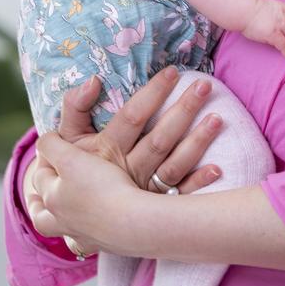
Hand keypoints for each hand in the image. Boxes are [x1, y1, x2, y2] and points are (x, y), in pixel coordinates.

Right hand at [25, 68, 222, 252]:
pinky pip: (179, 196)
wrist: (70, 213)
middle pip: (159, 139)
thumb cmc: (71, 167)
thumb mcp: (66, 138)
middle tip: (205, 85)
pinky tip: (217, 167)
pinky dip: (198, 184)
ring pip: (174, 166)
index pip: (133, 116)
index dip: (153, 94)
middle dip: (183, 111)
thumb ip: (75, 107)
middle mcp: (126, 171)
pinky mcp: (153, 209)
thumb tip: (93, 80)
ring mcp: (141, 193)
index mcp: (106, 150)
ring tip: (218, 118)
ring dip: (197, 143)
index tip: (173, 72)